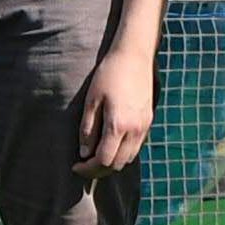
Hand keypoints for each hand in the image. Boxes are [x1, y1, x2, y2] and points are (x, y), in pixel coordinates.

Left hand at [75, 47, 155, 175]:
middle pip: (117, 164)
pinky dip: (123, 152)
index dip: (88, 168)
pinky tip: (111, 143)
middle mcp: (134, 130)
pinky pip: (136, 147)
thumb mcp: (92, 100)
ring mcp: (144, 126)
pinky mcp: (148, 121)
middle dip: (99, 169)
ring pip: (129, 158)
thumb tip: (84, 153)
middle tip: (84, 164)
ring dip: (112, 162)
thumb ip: (88, 129)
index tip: (75, 165)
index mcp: (118, 126)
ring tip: (97, 155)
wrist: (134, 55)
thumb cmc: (109, 74)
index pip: (103, 160)